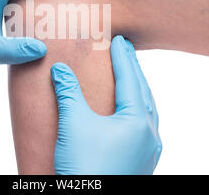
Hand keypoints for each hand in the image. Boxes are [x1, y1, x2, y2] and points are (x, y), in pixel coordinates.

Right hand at [51, 35, 161, 174]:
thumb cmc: (85, 168)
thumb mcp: (73, 125)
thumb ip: (68, 93)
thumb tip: (59, 69)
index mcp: (137, 122)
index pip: (131, 80)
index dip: (123, 58)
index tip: (119, 40)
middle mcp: (149, 135)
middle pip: (143, 93)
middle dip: (134, 70)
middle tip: (126, 50)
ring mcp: (148, 152)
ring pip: (147, 111)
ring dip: (138, 90)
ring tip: (130, 76)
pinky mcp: (141, 164)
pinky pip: (144, 127)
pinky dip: (136, 111)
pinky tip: (128, 114)